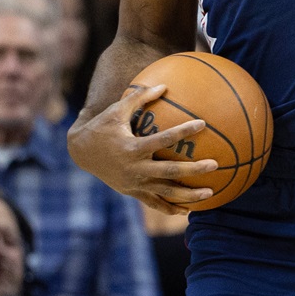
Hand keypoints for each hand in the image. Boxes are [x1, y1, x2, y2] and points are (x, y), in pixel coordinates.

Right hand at [67, 84, 219, 213]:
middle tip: (214, 164)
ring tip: (211, 192)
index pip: (164, 139)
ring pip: (166, 192)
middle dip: (193, 169)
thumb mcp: (117, 110)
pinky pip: (155, 203)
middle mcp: (135, 168)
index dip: (183, 131)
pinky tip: (189, 211)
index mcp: (133, 147)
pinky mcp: (132, 192)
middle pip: (169, 171)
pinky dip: (172, 208)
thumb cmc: (102, 126)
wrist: (80, 152)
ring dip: (189, 194)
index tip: (202, 123)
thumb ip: (140, 97)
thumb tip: (164, 84)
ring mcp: (134, 183)